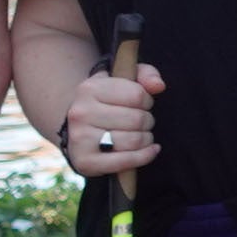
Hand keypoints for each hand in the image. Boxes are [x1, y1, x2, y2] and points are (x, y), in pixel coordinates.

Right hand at [70, 63, 162, 179]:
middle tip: (142, 121)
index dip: (147, 100)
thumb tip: (158, 86)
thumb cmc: (108, 101)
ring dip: (146, 139)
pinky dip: (145, 156)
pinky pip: (126, 161)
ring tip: (141, 134)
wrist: (78, 128)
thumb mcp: (124, 79)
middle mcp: (81, 113)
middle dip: (147, 121)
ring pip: (134, 141)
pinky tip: (150, 150)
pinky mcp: (85, 162)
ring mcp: (80, 139)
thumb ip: (146, 74)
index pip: (137, 95)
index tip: (142, 103)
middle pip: (137, 120)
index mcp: (89, 89)